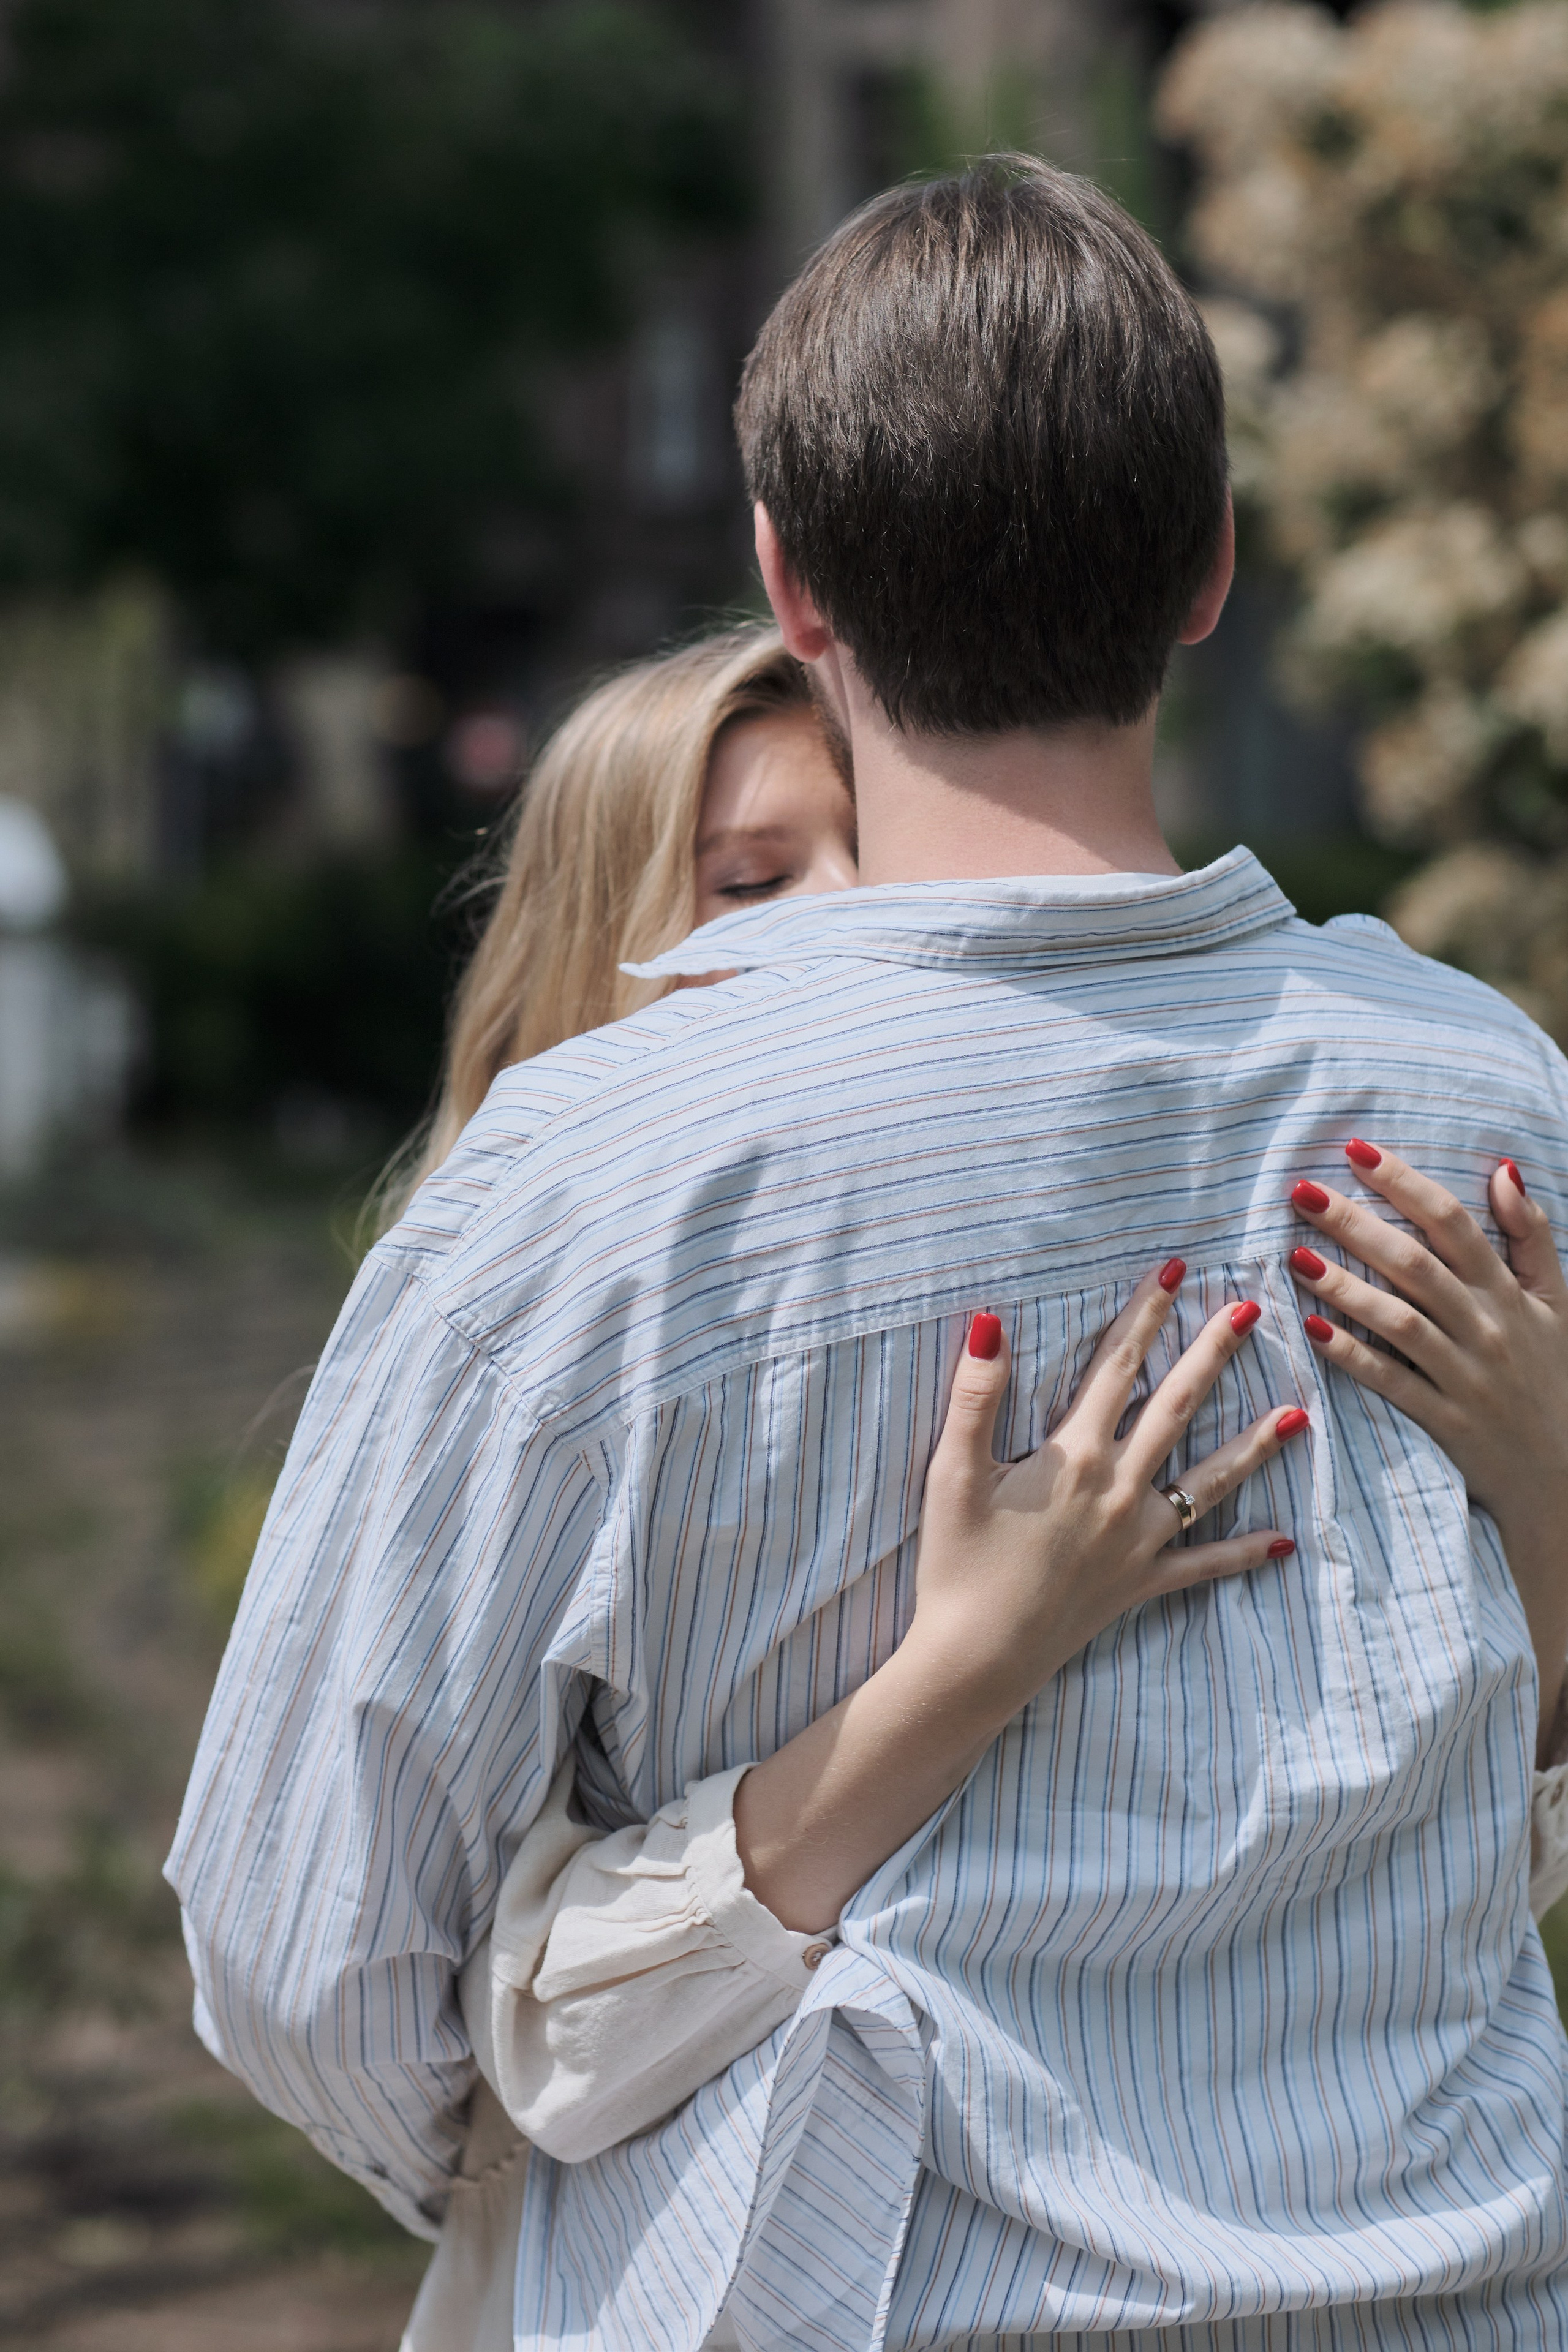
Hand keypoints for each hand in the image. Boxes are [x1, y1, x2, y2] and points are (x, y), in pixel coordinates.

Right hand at [735, 1266, 1309, 1931]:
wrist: (974, 1660)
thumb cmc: (956, 1565)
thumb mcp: (951, 1475)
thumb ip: (975, 1397)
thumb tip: (991, 1323)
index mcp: (1073, 1456)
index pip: (1116, 1367)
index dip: (1144, 1314)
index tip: (1175, 1270)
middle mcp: (1118, 1490)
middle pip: (1174, 1408)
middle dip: (1213, 1355)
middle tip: (1251, 1311)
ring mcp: (1137, 1540)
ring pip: (1208, 1480)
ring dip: (1253, 1444)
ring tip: (1297, 1415)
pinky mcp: (1140, 1584)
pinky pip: (1202, 1566)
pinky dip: (1243, 1553)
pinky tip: (1284, 1541)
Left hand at [1288, 1142, 1567, 1755]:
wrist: (1564, 1472)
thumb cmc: (1552, 1375)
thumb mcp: (1558, 1301)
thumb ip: (1531, 1235)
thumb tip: (1504, 1169)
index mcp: (1510, 1292)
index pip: (1454, 1224)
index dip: (1406, 1183)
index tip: (1357, 1151)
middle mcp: (1488, 1328)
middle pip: (1416, 1264)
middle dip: (1358, 1224)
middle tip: (1302, 1191)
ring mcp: (1466, 1376)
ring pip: (1400, 1322)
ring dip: (1346, 1287)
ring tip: (1295, 1256)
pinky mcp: (1446, 1421)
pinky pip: (1394, 1384)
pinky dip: (1355, 1357)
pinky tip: (1313, 1330)